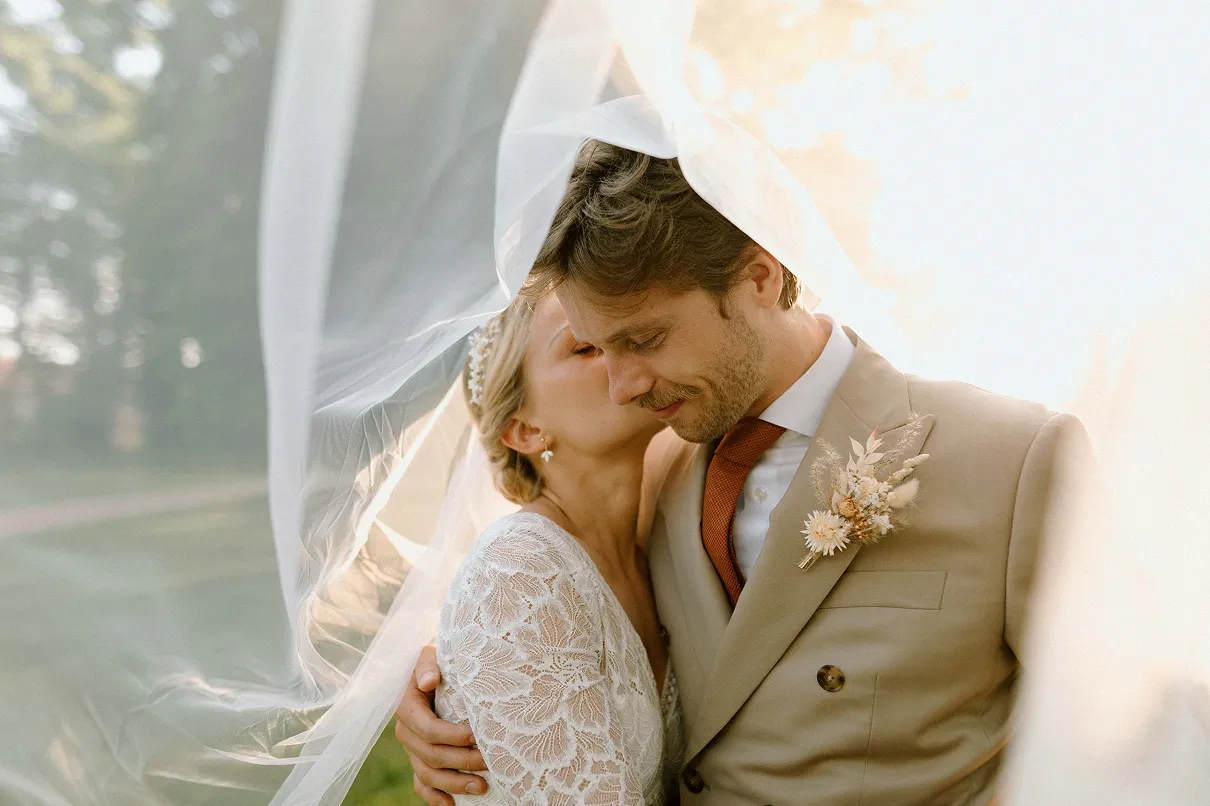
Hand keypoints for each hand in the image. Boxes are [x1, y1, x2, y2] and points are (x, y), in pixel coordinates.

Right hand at [395, 645, 486, 805]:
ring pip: (427, 775)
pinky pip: (421, 786)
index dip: (452, 736)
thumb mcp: (430, 655)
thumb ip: (427, 665)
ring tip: (483, 787)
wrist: (434, 672)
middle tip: (489, 762)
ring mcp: (412, 750)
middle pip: (430, 756)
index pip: (428, 730)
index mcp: (407, 707)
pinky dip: (435, 798)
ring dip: (454, 784)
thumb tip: (429, 681)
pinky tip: (453, 804)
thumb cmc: (437, 662)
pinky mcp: (419, 761)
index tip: (476, 735)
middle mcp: (406, 732)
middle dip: (461, 762)